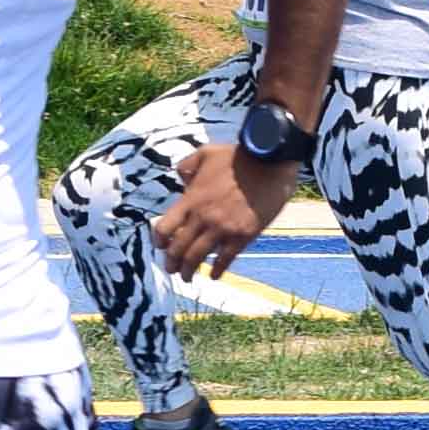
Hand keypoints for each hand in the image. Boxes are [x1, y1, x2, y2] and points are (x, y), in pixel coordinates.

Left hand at [156, 140, 286, 279]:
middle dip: (171, 262)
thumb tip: (181, 178)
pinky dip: (217, 270)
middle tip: (172, 268)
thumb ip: (187, 166)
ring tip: (187, 277)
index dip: (159, 241)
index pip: (164, 228)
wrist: (269, 164)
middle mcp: (202, 217)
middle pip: (178, 248)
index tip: (160, 247)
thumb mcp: (205, 153)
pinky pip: (225, 260)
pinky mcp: (242, 236)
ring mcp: (222, 229)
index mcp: (191, 199)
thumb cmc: (238, 157)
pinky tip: (214, 276)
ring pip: (196, 257)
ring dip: (189, 271)